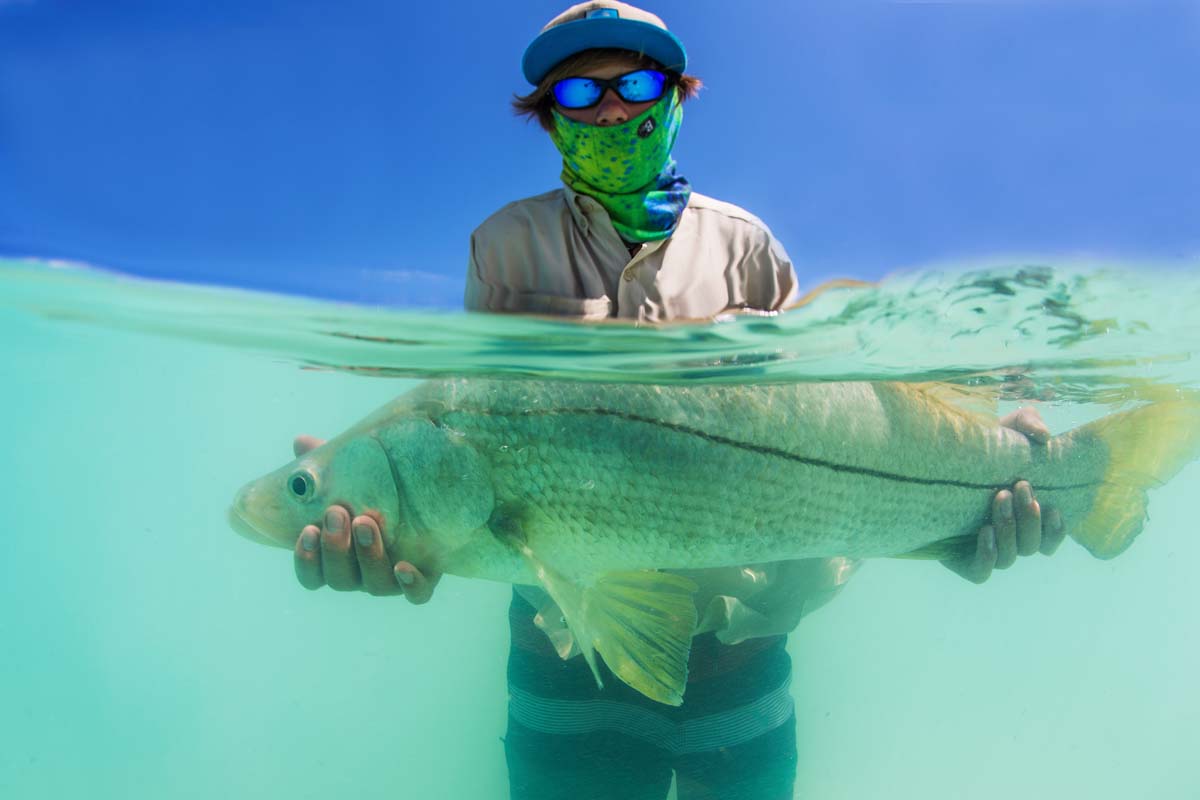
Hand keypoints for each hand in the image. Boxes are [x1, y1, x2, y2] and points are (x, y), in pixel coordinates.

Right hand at [290, 435, 440, 603]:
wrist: (424, 506)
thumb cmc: (373, 494)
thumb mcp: (349, 478)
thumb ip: (325, 466)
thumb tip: (301, 442)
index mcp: (336, 560)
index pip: (312, 576)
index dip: (306, 560)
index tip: (307, 531)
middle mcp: (360, 576)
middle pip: (340, 579)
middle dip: (335, 548)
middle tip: (336, 514)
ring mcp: (391, 579)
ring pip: (375, 584)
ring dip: (368, 555)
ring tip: (366, 521)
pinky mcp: (423, 578)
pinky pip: (416, 593)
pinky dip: (410, 583)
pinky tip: (404, 565)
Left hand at [941, 408, 1067, 583]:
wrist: (934, 460)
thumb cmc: (981, 447)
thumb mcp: (1006, 428)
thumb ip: (1028, 424)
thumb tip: (1043, 437)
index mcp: (1026, 519)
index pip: (1051, 539)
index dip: (1057, 531)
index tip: (1053, 506)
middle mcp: (1009, 539)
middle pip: (1032, 545)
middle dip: (1030, 517)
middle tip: (1019, 485)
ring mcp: (985, 550)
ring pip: (1009, 557)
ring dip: (1009, 528)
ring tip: (998, 497)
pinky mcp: (959, 558)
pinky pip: (980, 572)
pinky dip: (986, 556)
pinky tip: (984, 531)